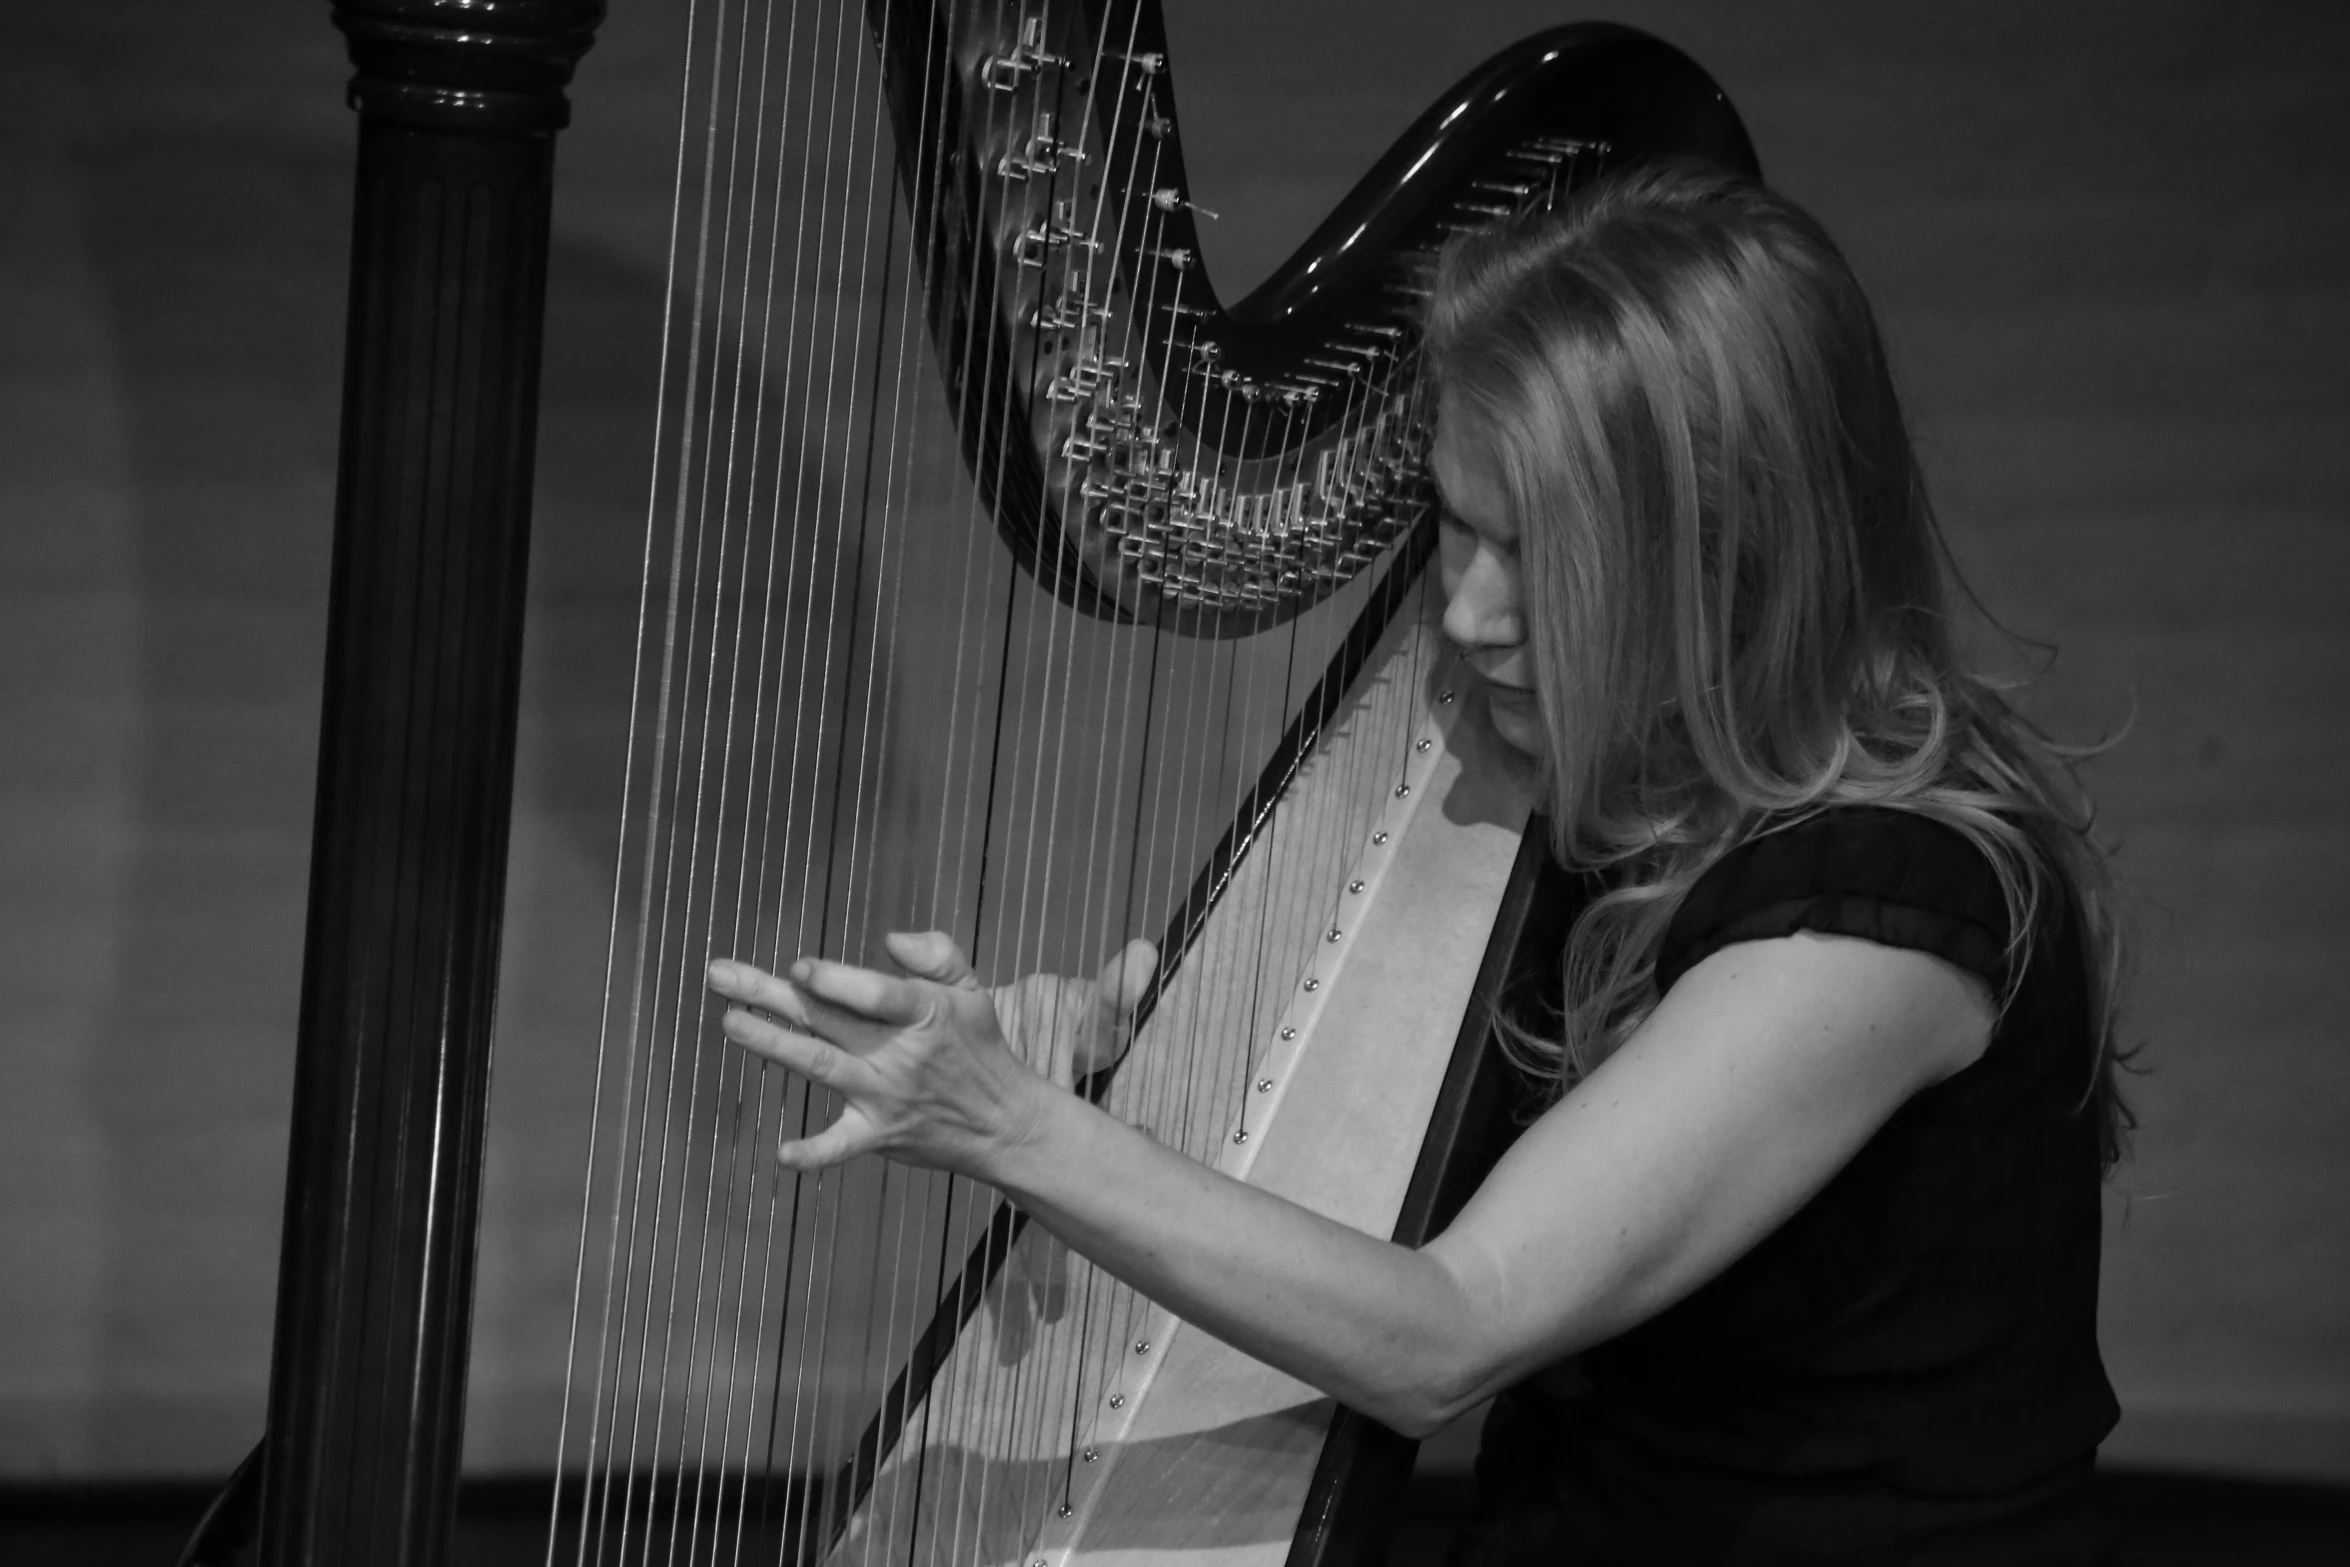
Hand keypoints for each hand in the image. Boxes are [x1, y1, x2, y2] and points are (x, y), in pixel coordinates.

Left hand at [707, 931, 1155, 1178]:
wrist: (1004, 1123)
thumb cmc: (979, 1046)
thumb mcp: (972, 989)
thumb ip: (936, 954)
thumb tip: (889, 938)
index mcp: (924, 1012)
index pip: (875, 994)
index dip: (835, 981)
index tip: (798, 969)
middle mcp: (899, 1052)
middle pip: (826, 1018)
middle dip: (769, 994)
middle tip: (718, 974)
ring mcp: (885, 1094)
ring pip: (819, 1064)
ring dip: (772, 1043)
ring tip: (729, 1022)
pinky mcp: (879, 1132)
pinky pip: (841, 1145)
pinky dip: (814, 1152)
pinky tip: (782, 1153)